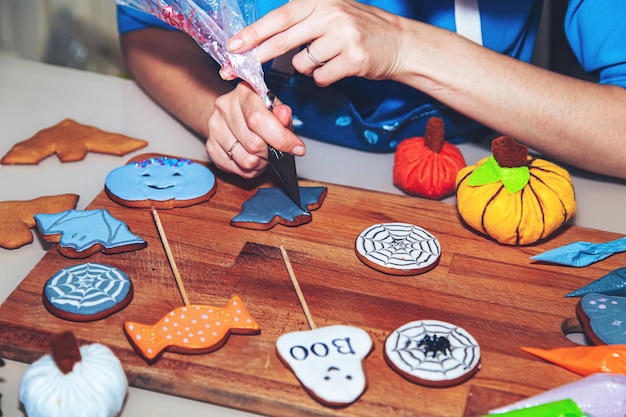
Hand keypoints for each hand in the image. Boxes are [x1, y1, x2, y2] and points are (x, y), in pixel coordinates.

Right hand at [205, 82, 304, 177]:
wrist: (231, 114)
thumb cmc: (258, 112)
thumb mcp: (275, 109)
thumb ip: (283, 115)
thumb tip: (284, 115)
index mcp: (244, 93)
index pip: (258, 119)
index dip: (280, 138)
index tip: (296, 148)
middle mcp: (225, 107)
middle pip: (253, 144)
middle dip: (269, 153)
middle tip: (273, 150)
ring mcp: (215, 127)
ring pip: (245, 160)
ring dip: (259, 163)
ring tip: (261, 155)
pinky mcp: (210, 146)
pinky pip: (235, 169)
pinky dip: (248, 169)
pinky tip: (250, 157)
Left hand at [226, 0, 407, 85]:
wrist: (400, 43)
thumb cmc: (360, 30)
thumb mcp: (331, 13)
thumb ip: (302, 22)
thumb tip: (263, 40)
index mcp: (321, 1)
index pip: (279, 18)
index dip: (253, 33)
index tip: (233, 47)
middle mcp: (331, 14)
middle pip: (283, 40)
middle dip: (257, 57)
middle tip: (236, 70)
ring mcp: (343, 36)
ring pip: (302, 63)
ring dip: (308, 67)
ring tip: (328, 58)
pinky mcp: (353, 58)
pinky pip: (321, 77)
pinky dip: (325, 77)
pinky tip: (339, 67)